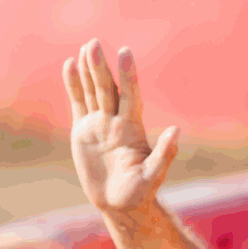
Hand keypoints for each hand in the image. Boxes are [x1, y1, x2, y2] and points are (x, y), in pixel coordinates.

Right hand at [62, 39, 178, 213]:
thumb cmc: (139, 193)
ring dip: (89, 70)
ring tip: (88, 47)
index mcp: (133, 129)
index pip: (131, 96)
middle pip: (108, 89)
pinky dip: (74, 85)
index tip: (125, 53)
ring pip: (93, 91)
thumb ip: (164, 154)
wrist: (119, 204)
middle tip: (95, 44)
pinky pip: (78, 103)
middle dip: (101, 68)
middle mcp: (116, 121)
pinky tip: (70, 65)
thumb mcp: (153, 176)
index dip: (128, 75)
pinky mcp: (83, 130)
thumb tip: (177, 131)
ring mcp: (99, 124)